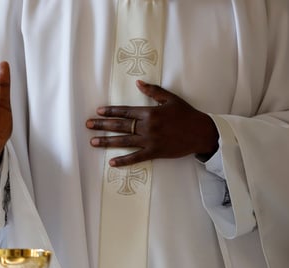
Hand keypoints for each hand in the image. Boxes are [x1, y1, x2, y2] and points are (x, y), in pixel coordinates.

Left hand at [86, 81, 218, 166]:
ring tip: (93, 142)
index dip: (110, 111)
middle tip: (88, 125)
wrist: (201, 133)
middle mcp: (147, 126)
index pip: (125, 111)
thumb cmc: (187, 115)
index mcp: (150, 112)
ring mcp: (150, 141)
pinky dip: (124, 160)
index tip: (98, 111)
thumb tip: (138, 83)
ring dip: (107, 142)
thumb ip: (153, 91)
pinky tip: (112, 162)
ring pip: (124, 141)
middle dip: (102, 125)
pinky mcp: (155, 152)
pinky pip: (136, 157)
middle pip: (120, 125)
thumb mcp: (171, 99)